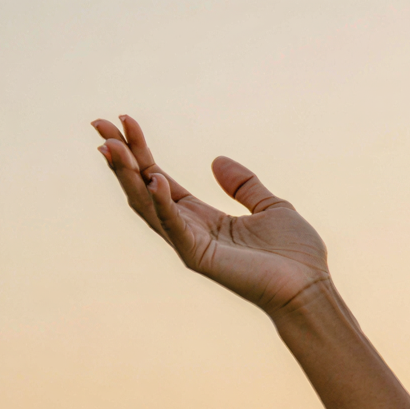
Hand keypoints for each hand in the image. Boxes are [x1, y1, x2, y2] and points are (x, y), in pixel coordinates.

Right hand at [90, 115, 330, 315]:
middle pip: (143, 187)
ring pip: (147, 205)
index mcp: (202, 217)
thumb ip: (244, 185)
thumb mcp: (272, 207)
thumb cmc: (296, 255)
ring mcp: (191, 244)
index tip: (125, 120)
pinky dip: (162, 202)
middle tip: (98, 124)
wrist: (311, 288)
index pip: (159, 178)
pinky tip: (155, 178)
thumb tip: (217, 160)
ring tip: (111, 145)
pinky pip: (174, 226)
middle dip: (120, 157)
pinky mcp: (199, 258)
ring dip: (127, 175)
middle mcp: (190, 229)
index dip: (141, 150)